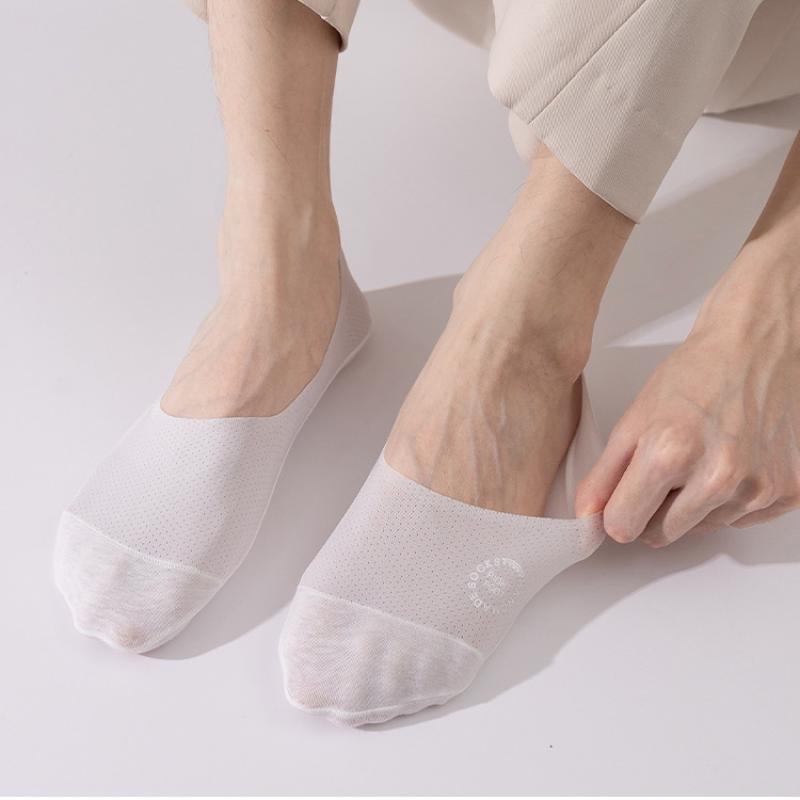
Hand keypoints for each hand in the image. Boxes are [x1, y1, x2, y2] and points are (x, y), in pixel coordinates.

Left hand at [576, 245, 799, 546]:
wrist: (755, 348)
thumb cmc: (696, 375)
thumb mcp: (634, 420)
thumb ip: (604, 474)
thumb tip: (586, 515)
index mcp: (670, 454)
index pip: (623, 527)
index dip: (618, 512)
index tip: (623, 498)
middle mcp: (718, 477)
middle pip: (660, 534)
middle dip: (654, 508)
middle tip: (666, 466)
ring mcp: (757, 488)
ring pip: (700, 529)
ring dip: (693, 504)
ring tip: (701, 456)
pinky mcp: (787, 492)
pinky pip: (739, 522)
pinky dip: (729, 501)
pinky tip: (730, 463)